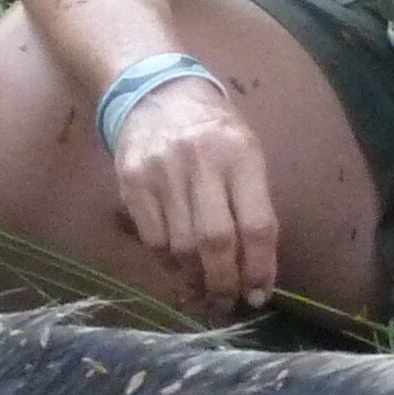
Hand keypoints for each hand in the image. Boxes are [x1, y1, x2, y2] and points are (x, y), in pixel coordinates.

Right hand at [110, 73, 278, 309]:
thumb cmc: (211, 127)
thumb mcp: (245, 150)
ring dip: (195, 279)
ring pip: (182, 246)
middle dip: (225, 283)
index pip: (257, 225)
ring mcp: (163, 173)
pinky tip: (178, 267)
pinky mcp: (133, 183)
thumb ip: (253, 201)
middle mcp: (202, 163)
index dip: (260, 268)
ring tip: (204, 292)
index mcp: (241, 154)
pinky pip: (152, 239)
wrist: (154, 91)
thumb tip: (257, 266)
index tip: (258, 294)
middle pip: (217, 242)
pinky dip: (168, 263)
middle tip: (228, 304)